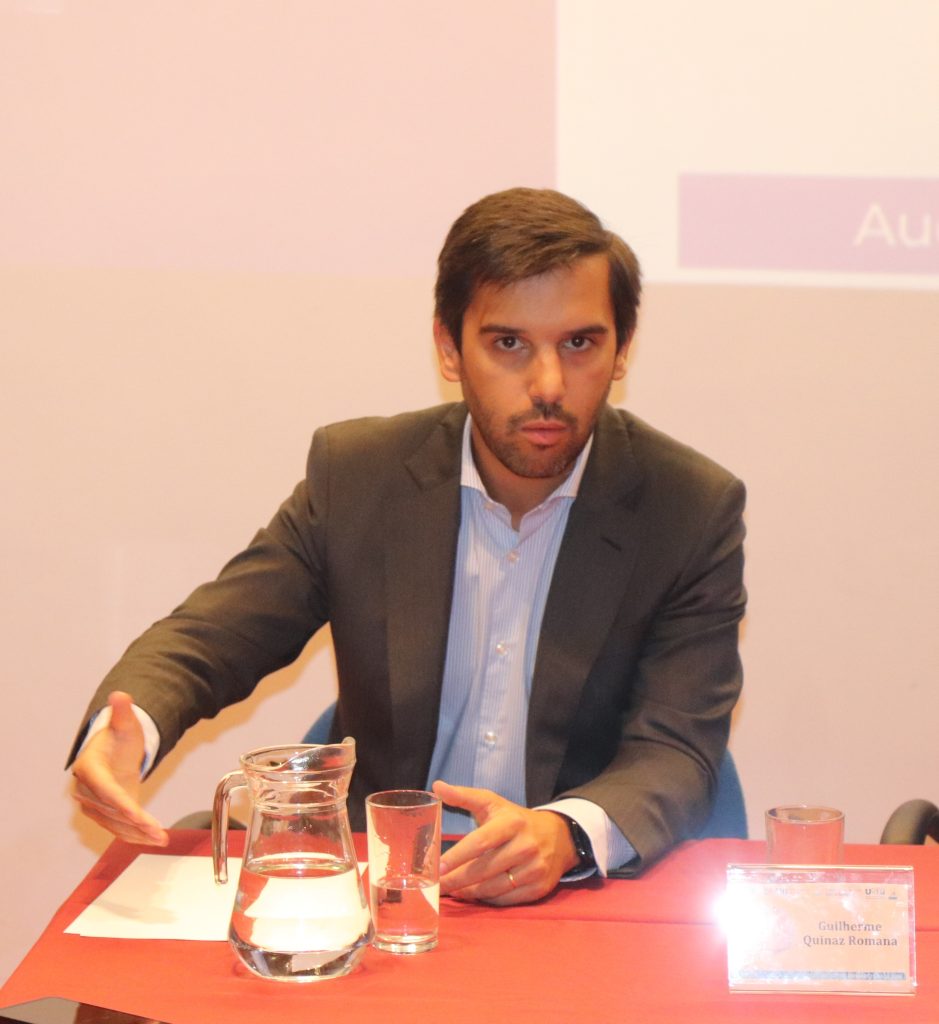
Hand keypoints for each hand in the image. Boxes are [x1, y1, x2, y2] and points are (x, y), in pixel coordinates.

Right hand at [70, 691, 167, 845]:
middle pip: (111, 811)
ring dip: (137, 834)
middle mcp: (86, 790)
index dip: (119, 803)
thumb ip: (122, 712)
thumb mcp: (125, 723)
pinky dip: (135, 836)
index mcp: (89, 767)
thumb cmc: (118, 738)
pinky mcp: (105, 815)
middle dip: (134, 823)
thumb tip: (119, 696)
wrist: (114, 753)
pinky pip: (118, 829)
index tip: (136, 814)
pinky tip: (153, 840)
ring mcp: (94, 805)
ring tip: (160, 839)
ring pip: (115, 824)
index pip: (104, 789)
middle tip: (156, 831)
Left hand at [431, 780, 577, 905]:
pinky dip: (487, 899)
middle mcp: (526, 846)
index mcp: (511, 823)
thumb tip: (436, 786)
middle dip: (457, 879)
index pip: (480, 842)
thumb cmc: (516, 819)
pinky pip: (506, 900)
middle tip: (437, 885)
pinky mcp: (539, 888)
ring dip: (469, 892)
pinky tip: (473, 895)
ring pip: (493, 888)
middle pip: (484, 869)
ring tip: (452, 890)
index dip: (457, 856)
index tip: (438, 867)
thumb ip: (464, 795)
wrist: (559, 836)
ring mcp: (534, 869)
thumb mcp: (492, 802)